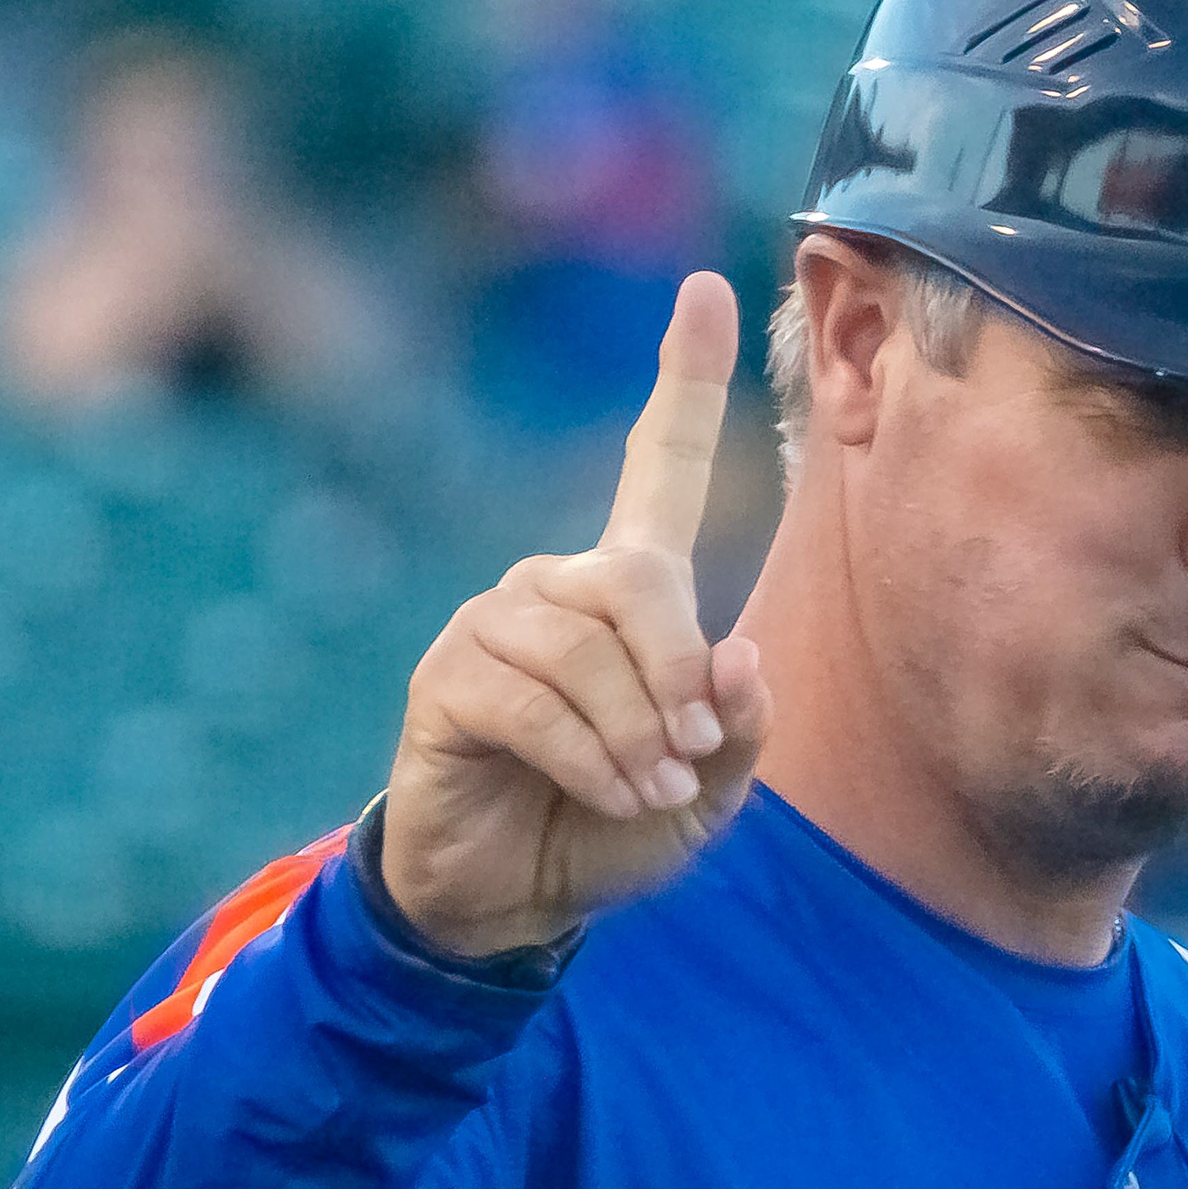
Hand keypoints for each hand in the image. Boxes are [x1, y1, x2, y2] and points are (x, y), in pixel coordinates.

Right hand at [381, 270, 770, 955]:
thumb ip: (737, 730)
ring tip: (652, 791)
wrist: (512, 900)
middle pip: (640, 582)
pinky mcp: (450, 680)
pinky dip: (592, 756)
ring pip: (587, 651)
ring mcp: (495, 626)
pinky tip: (613, 794)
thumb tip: (738, 657)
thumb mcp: (706, 794)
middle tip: (692, 755)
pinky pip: (535, 701)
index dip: (684, 381)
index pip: (656, 467)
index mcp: (626, 596)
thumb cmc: (609, 830)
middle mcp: (556, 589)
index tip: (706, 288)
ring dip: (637, 734)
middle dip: (678, 672)